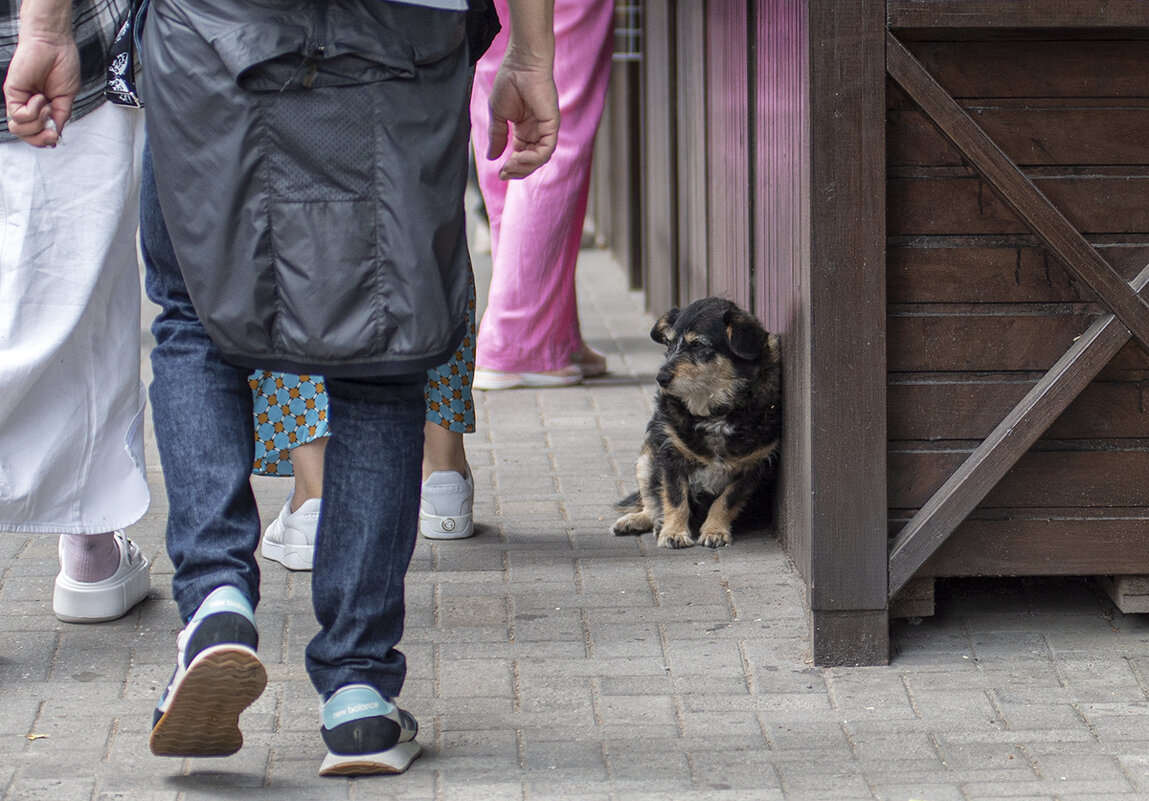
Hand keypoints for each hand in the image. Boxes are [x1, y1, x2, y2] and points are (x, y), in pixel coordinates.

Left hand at [4, 26, 79, 146]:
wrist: (54, 44)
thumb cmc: (62, 64)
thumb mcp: (67, 99)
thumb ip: (60, 117)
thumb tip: (55, 136)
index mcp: (42, 108)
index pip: (37, 134)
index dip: (45, 141)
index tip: (56, 136)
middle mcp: (28, 106)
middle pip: (26, 136)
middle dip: (40, 139)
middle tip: (52, 131)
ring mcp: (19, 100)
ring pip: (19, 129)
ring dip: (37, 124)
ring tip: (46, 107)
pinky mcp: (12, 92)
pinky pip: (18, 115)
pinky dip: (33, 111)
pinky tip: (40, 98)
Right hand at [486, 54, 559, 179]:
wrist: (520, 63)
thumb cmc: (509, 82)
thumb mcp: (498, 115)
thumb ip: (496, 136)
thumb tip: (491, 158)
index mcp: (524, 129)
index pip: (521, 155)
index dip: (511, 167)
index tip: (499, 172)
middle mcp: (536, 131)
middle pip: (531, 162)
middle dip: (517, 171)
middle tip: (503, 173)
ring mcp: (545, 129)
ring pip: (539, 160)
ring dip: (523, 167)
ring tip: (509, 166)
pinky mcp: (551, 125)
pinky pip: (545, 150)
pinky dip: (532, 158)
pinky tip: (517, 157)